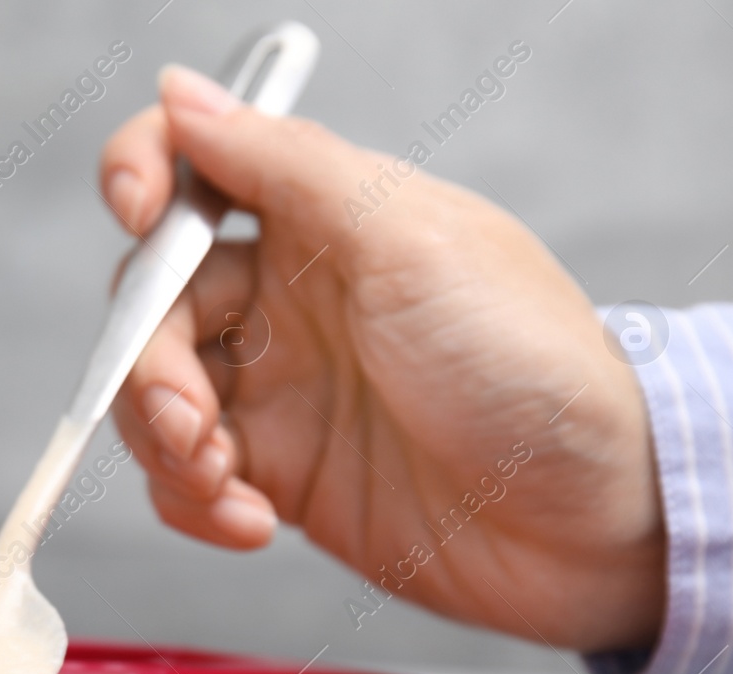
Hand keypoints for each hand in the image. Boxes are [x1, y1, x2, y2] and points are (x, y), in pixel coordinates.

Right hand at [100, 65, 663, 650]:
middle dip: (148, 362)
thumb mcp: (406, 240)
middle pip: (153, 303)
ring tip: (224, 480)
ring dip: (165, 443)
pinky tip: (252, 520)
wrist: (592, 522)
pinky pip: (189, 480)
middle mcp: (287, 300)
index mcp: (319, 220)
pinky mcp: (282, 475)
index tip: (141, 218)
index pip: (194, 167)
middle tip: (193, 418)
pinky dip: (195, 503)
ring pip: (155, 397)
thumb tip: (181, 92)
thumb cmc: (528, 366)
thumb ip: (282, 165)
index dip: (142, 175)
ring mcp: (281, 391)